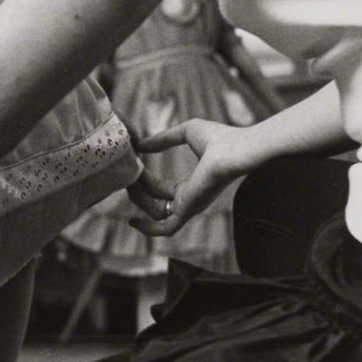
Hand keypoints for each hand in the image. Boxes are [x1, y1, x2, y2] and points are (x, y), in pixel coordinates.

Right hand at [129, 119, 247, 237]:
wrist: (235, 150)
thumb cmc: (219, 138)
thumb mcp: (185, 133)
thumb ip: (163, 139)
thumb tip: (142, 144)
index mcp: (194, 184)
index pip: (162, 189)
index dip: (145, 179)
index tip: (132, 167)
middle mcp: (191, 199)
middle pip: (155, 201)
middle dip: (138, 189)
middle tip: (125, 175)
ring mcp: (189, 207)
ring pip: (155, 213)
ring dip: (139, 199)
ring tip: (128, 182)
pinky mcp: (187, 211)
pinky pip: (164, 229)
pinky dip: (147, 228)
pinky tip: (132, 221)